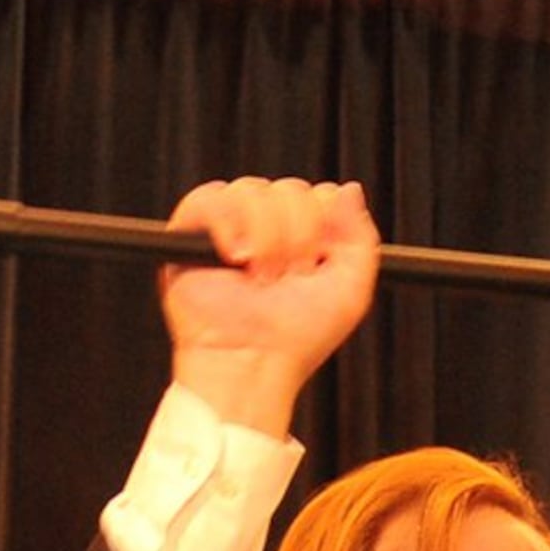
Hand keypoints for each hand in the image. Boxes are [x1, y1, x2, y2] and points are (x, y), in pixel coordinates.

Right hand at [159, 177, 378, 438]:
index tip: (319, 261)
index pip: (320, 195)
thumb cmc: (298, 337)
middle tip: (289, 276)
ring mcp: (229, 229)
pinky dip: (227, 223)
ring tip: (259, 277)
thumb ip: (359, 236)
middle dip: (297, 235)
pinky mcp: (190, 234)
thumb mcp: (350, 289)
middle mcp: (266, 229)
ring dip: (265, 236)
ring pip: (253, 190)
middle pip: (290, 190)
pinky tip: (235, 257)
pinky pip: (210, 197)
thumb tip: (348, 189)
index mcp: (303, 237)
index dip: (323, 223)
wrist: (254, 361)